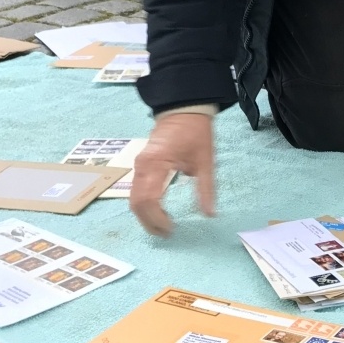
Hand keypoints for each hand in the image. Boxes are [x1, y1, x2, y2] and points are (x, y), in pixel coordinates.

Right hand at [129, 111, 215, 235]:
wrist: (184, 108)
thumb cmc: (196, 132)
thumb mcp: (205, 161)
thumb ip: (206, 189)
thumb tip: (209, 214)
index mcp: (156, 163)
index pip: (148, 200)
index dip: (157, 219)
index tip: (172, 229)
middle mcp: (142, 166)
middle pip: (136, 203)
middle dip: (149, 222)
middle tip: (167, 234)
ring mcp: (138, 165)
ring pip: (133, 199)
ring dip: (145, 216)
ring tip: (164, 226)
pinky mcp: (140, 165)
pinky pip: (136, 191)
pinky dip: (144, 205)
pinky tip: (158, 212)